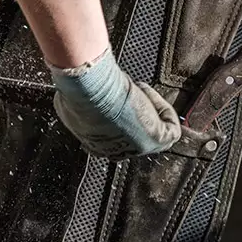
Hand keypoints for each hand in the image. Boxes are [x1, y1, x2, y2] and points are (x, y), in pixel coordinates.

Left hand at [50, 47, 180, 159]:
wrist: (91, 91)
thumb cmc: (78, 94)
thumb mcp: (70, 101)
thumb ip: (74, 104)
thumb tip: (71, 97)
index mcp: (95, 145)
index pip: (113, 137)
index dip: (119, 116)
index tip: (121, 97)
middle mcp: (117, 151)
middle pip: (135, 135)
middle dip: (136, 113)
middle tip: (134, 93)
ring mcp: (137, 148)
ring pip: (155, 131)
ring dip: (149, 108)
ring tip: (137, 90)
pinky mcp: (156, 141)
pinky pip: (171, 128)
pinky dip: (162, 107)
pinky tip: (145, 92)